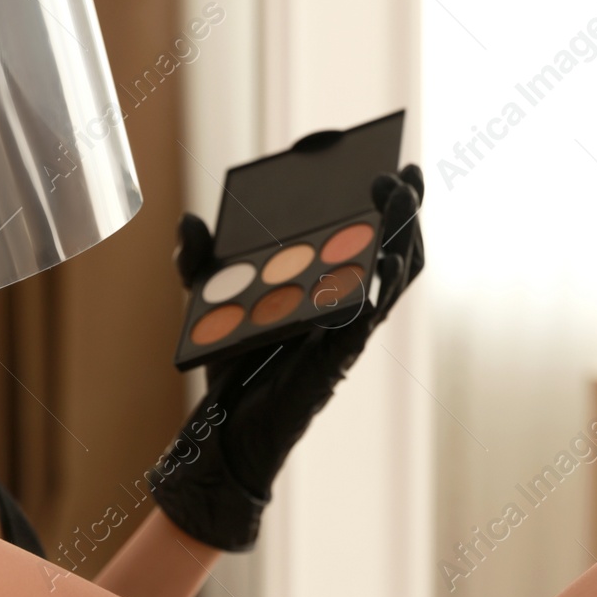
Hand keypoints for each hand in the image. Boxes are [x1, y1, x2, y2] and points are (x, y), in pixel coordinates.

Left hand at [149, 164, 425, 550]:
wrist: (219, 429)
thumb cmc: (227, 366)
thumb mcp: (207, 300)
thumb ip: (198, 261)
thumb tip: (189, 220)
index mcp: (331, 287)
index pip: (375, 240)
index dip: (392, 206)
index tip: (393, 166)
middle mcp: (348, 306)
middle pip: (397, 252)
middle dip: (407, 211)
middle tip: (405, 174)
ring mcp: (347, 331)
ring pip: (396, 279)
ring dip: (405, 238)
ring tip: (403, 202)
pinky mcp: (336, 355)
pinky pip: (370, 318)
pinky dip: (382, 287)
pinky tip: (385, 259)